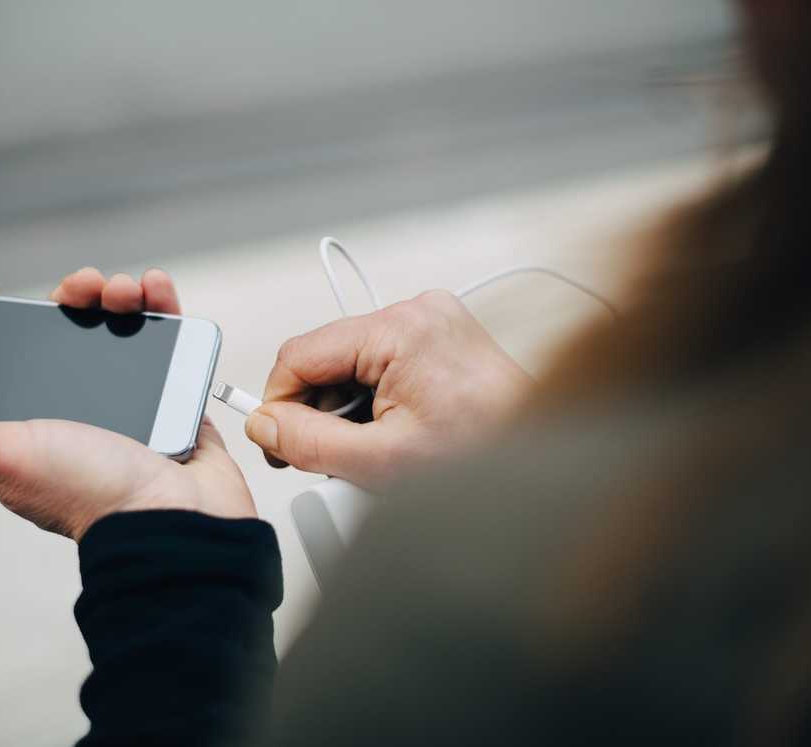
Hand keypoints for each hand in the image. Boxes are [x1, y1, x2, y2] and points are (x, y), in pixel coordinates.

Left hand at [0, 269, 253, 540]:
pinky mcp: (173, 398)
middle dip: (65, 299)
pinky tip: (156, 288)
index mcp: (31, 429)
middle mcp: (77, 415)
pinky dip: (163, 307)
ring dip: (115, 296)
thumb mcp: (3, 459)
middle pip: (62, 336)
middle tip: (73, 287)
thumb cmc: (91, 493)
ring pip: (114, 330)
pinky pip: (166, 341)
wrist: (180, 517)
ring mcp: (129, 404)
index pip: (0, 368)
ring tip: (120, 290)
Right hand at [245, 290, 531, 489]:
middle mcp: (417, 312)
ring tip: (378, 450)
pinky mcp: (442, 337)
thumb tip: (263, 423)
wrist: (547, 461)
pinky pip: (381, 364)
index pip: (300, 354)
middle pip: (326, 358)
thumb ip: (309, 441)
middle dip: (320, 410)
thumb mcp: (381, 460)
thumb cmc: (485, 456)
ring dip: (348, 409)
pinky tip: (396, 433)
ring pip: (351, 364)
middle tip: (336, 457)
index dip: (278, 402)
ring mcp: (432, 321)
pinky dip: (374, 401)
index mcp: (399, 329)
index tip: (277, 441)